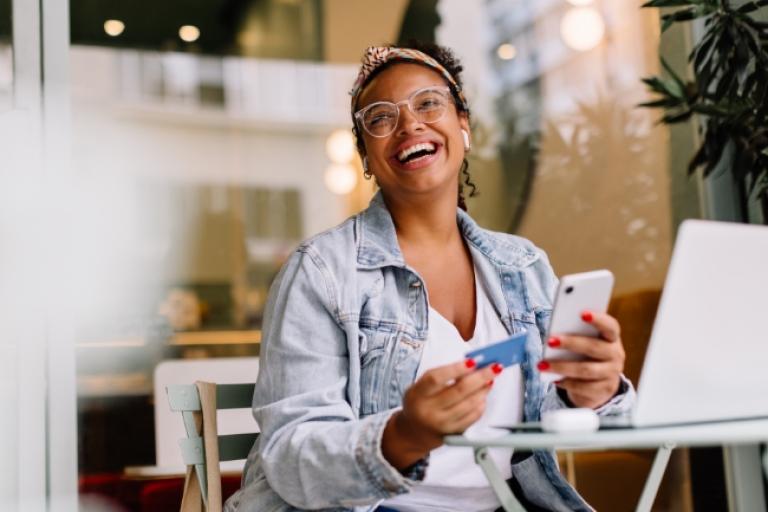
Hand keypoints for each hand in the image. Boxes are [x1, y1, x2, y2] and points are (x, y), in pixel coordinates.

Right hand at [382, 359, 501, 469]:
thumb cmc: (421, 403)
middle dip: (480, 377)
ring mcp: (442, 424)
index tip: (472, 362)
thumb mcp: (421, 387)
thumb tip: (471, 365)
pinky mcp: (454, 434)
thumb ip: (442, 375)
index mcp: (417, 394)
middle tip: (493, 367)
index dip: (455, 369)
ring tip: (490, 380)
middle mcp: (429, 410)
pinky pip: (473, 417)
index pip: (436, 378)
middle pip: (459, 391)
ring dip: (483, 390)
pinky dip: (481, 404)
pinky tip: (483, 396)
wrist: (413, 432)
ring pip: (469, 404)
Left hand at [540, 311, 624, 408]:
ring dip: (561, 366)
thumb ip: (575, 334)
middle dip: (570, 343)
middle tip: (550, 341)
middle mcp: (616, 354)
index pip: (610, 326)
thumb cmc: (586, 355)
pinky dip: (567, 382)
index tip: (582, 313)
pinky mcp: (604, 390)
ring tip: (542, 365)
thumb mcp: (584, 342)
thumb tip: (554, 334)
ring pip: (586, 369)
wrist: (599, 384)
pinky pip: (584, 387)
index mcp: (612, 337)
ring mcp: (612, 373)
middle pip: (594, 347)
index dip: (598, 319)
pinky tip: (554, 379)